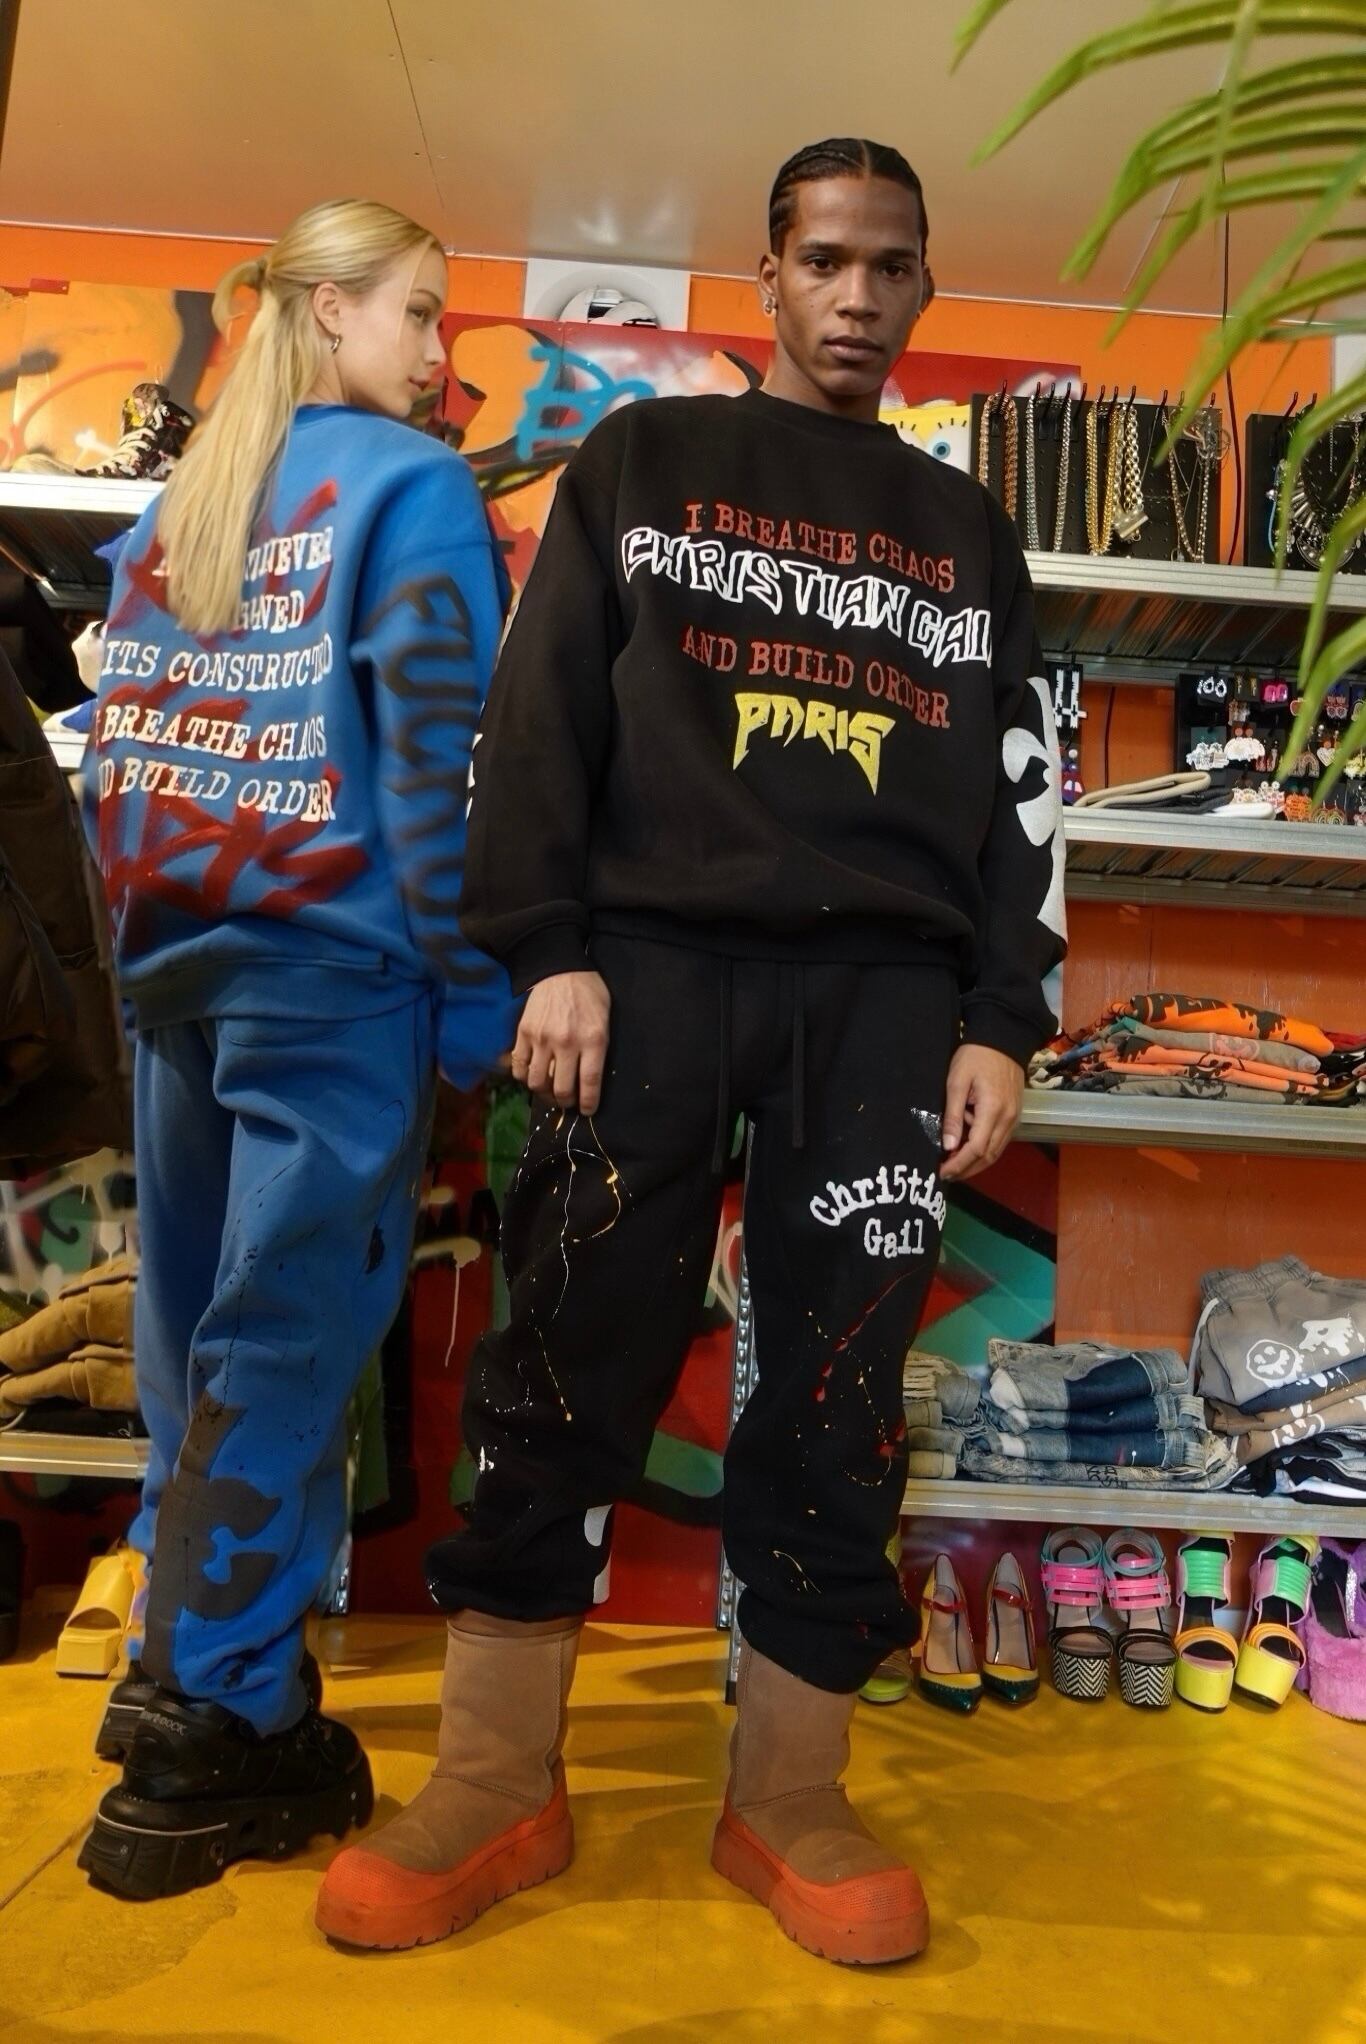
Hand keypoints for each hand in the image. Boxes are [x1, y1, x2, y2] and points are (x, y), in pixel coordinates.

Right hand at [510, 971, 611, 1113]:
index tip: (588, 1110)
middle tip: (569, 1102)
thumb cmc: (589, 994)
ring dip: (544, 1094)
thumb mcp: (605, 1020)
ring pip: (538, 1083)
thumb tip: (590, 1080)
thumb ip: (598, 1049)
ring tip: (550, 1093)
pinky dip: (525, 1078)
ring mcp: (542, 1039)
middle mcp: (566, 1042)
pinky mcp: (523, 1034)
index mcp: (593, 1039)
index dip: (589, 1103)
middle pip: (562, 1089)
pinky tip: (533, 1076)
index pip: (590, 1083)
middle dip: (567, 1103)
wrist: (560, 969)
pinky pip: (519, 1067)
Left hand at [939, 1044, 1022, 1182]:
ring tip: (954, 1165)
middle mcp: (1008, 1119)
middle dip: (966, 1169)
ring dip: (975, 1163)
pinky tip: (967, 1149)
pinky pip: (999, 1141)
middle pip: (988, 1156)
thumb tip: (949, 1146)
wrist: (1004, 1039)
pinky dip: (984, 1151)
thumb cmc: (976, 1056)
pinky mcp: (1014, 1115)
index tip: (941, 1172)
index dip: (958, 1164)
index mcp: (993, 1110)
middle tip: (946, 1174)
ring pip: (996, 1152)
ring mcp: (1014, 1119)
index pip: (976, 1149)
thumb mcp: (957, 1082)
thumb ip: (953, 1116)